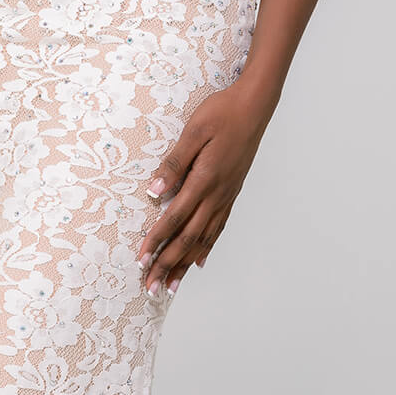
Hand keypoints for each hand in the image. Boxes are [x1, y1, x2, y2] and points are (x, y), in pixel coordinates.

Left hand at [137, 82, 269, 294]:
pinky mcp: (231, 193)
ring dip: (185, 264)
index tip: (141, 260)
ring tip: (171, 286)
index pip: (174, 218)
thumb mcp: (193, 132)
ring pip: (203, 239)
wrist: (255, 106)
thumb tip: (154, 192)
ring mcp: (226, 196)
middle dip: (167, 265)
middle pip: (188, 238)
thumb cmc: (221, 113)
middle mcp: (217, 194)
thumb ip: (174, 163)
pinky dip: (206, 248)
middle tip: (151, 288)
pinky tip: (198, 261)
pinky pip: (218, 228)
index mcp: (204, 179)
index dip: (156, 241)